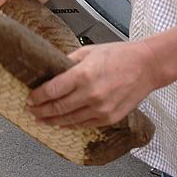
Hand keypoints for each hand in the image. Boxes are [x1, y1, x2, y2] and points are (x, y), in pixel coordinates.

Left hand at [27, 40, 158, 127]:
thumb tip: (52, 71)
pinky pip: (84, 125)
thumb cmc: (120, 55)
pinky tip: (61, 124)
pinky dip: (70, 125)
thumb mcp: (90, 51)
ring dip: (52, 121)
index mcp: (83, 75)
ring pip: (69, 120)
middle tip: (30, 111)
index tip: (29, 98)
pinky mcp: (109, 118)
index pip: (52, 90)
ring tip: (41, 120)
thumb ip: (69, 62)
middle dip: (40, 111)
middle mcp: (91, 95)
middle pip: (57, 108)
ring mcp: (101, 109)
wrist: (147, 67)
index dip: (37, 97)